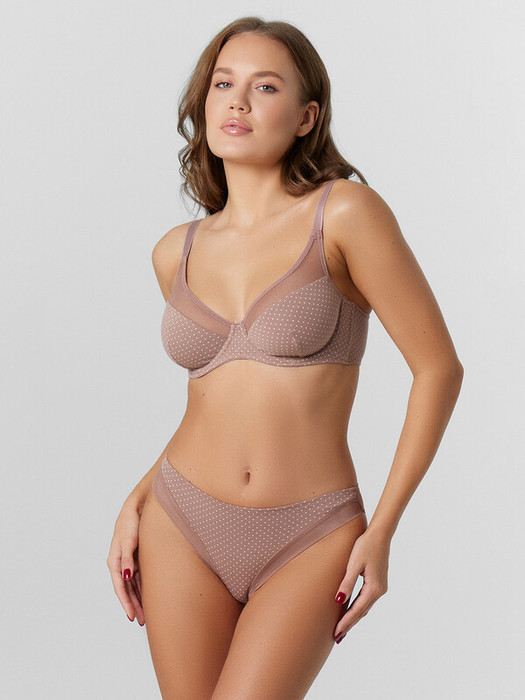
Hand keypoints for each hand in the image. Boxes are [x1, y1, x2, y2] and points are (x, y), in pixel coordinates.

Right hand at [107, 503, 144, 625]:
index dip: (125, 602)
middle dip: (134, 606)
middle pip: (126, 590)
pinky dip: (143, 589)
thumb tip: (126, 576)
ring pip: (134, 586)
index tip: (132, 616)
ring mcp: (129, 561)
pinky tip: (149, 597)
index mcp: (114, 560)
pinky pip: (140, 578)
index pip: (120, 587)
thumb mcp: (129, 539)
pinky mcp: (138, 558)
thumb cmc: (132, 521)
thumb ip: (127, 558)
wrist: (140, 506)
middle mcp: (121, 563)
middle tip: (142, 621)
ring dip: (139, 600)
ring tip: (146, 615)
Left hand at [333, 527, 389, 641]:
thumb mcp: (354, 564)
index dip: (346, 622)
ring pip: (364, 607)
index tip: (336, 633)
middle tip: (337, 637)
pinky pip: (367, 600)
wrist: (380, 535)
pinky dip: (358, 608)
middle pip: (362, 612)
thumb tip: (339, 601)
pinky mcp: (378, 582)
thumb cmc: (366, 546)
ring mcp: (380, 587)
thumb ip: (347, 583)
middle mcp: (379, 591)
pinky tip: (352, 611)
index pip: (357, 610)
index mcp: (374, 588)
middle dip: (349, 624)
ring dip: (354, 617)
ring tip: (342, 628)